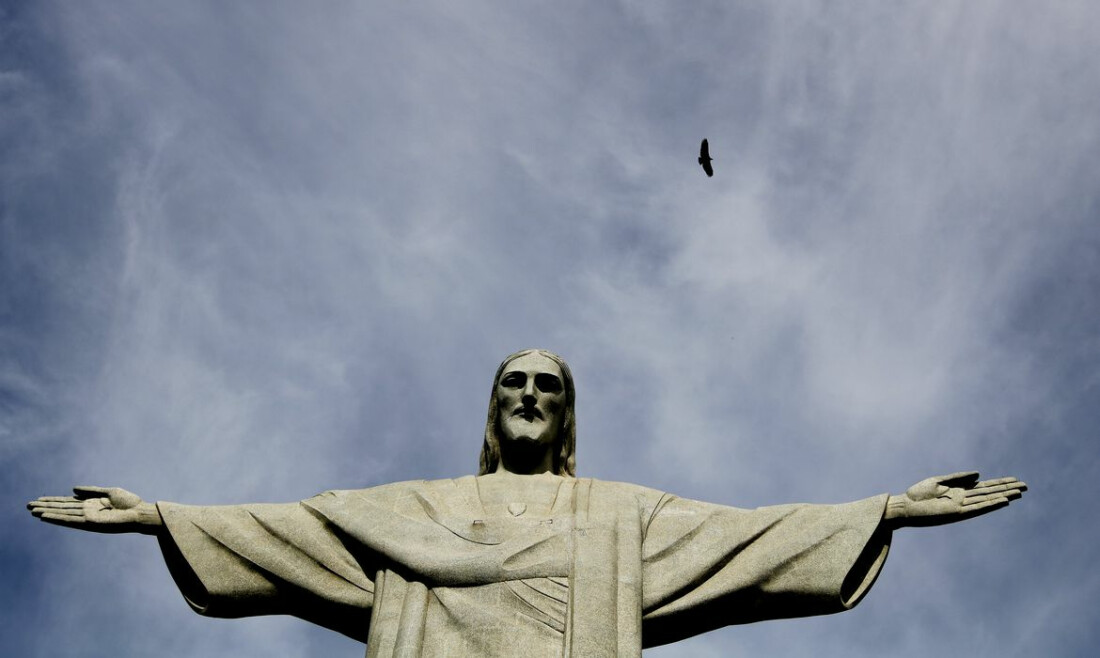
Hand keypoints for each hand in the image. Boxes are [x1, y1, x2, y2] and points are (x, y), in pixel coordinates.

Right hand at [27, 486, 162, 534]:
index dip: (53, 501)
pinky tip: (45, 516)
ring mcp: (87, 518)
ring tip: (32, 510)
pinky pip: (70, 521)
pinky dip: (57, 518)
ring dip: (47, 512)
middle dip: (45, 506)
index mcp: (91, 503)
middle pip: (62, 508)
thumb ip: (91, 490)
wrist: (140, 513)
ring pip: (62, 514)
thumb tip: (73, 489)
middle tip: (28, 505)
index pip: (67, 502)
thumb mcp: (109, 492)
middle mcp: (86, 511)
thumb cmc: (129, 503)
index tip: (38, 499)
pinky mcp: (90, 523)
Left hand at [884, 472, 1026, 527]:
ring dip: (1003, 496)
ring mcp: (962, 507)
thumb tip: (979, 475)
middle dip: (1007, 489)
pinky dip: (991, 505)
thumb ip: (959, 478)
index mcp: (959, 491)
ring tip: (1019, 492)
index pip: (984, 487)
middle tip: (1026, 486)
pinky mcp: (957, 513)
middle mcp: (964, 499)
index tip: (1015, 480)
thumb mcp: (938, 481)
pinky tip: (1004, 501)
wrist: (904, 507)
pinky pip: (978, 508)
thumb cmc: (918, 494)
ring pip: (987, 500)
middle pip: (990, 493)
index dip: (999, 483)